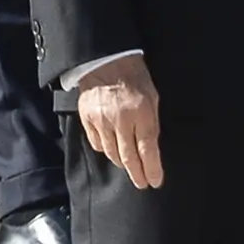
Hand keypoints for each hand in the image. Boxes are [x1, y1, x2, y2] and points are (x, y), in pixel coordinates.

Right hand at [77, 54, 162, 190]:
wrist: (105, 60)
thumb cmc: (134, 76)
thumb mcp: (152, 97)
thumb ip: (152, 122)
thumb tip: (151, 148)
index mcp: (141, 112)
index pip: (147, 150)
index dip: (152, 169)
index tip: (155, 181)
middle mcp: (120, 119)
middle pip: (129, 157)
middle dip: (137, 174)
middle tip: (142, 184)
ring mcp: (101, 120)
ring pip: (111, 153)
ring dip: (122, 162)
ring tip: (129, 167)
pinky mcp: (87, 119)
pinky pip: (97, 144)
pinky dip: (105, 149)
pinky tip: (112, 148)